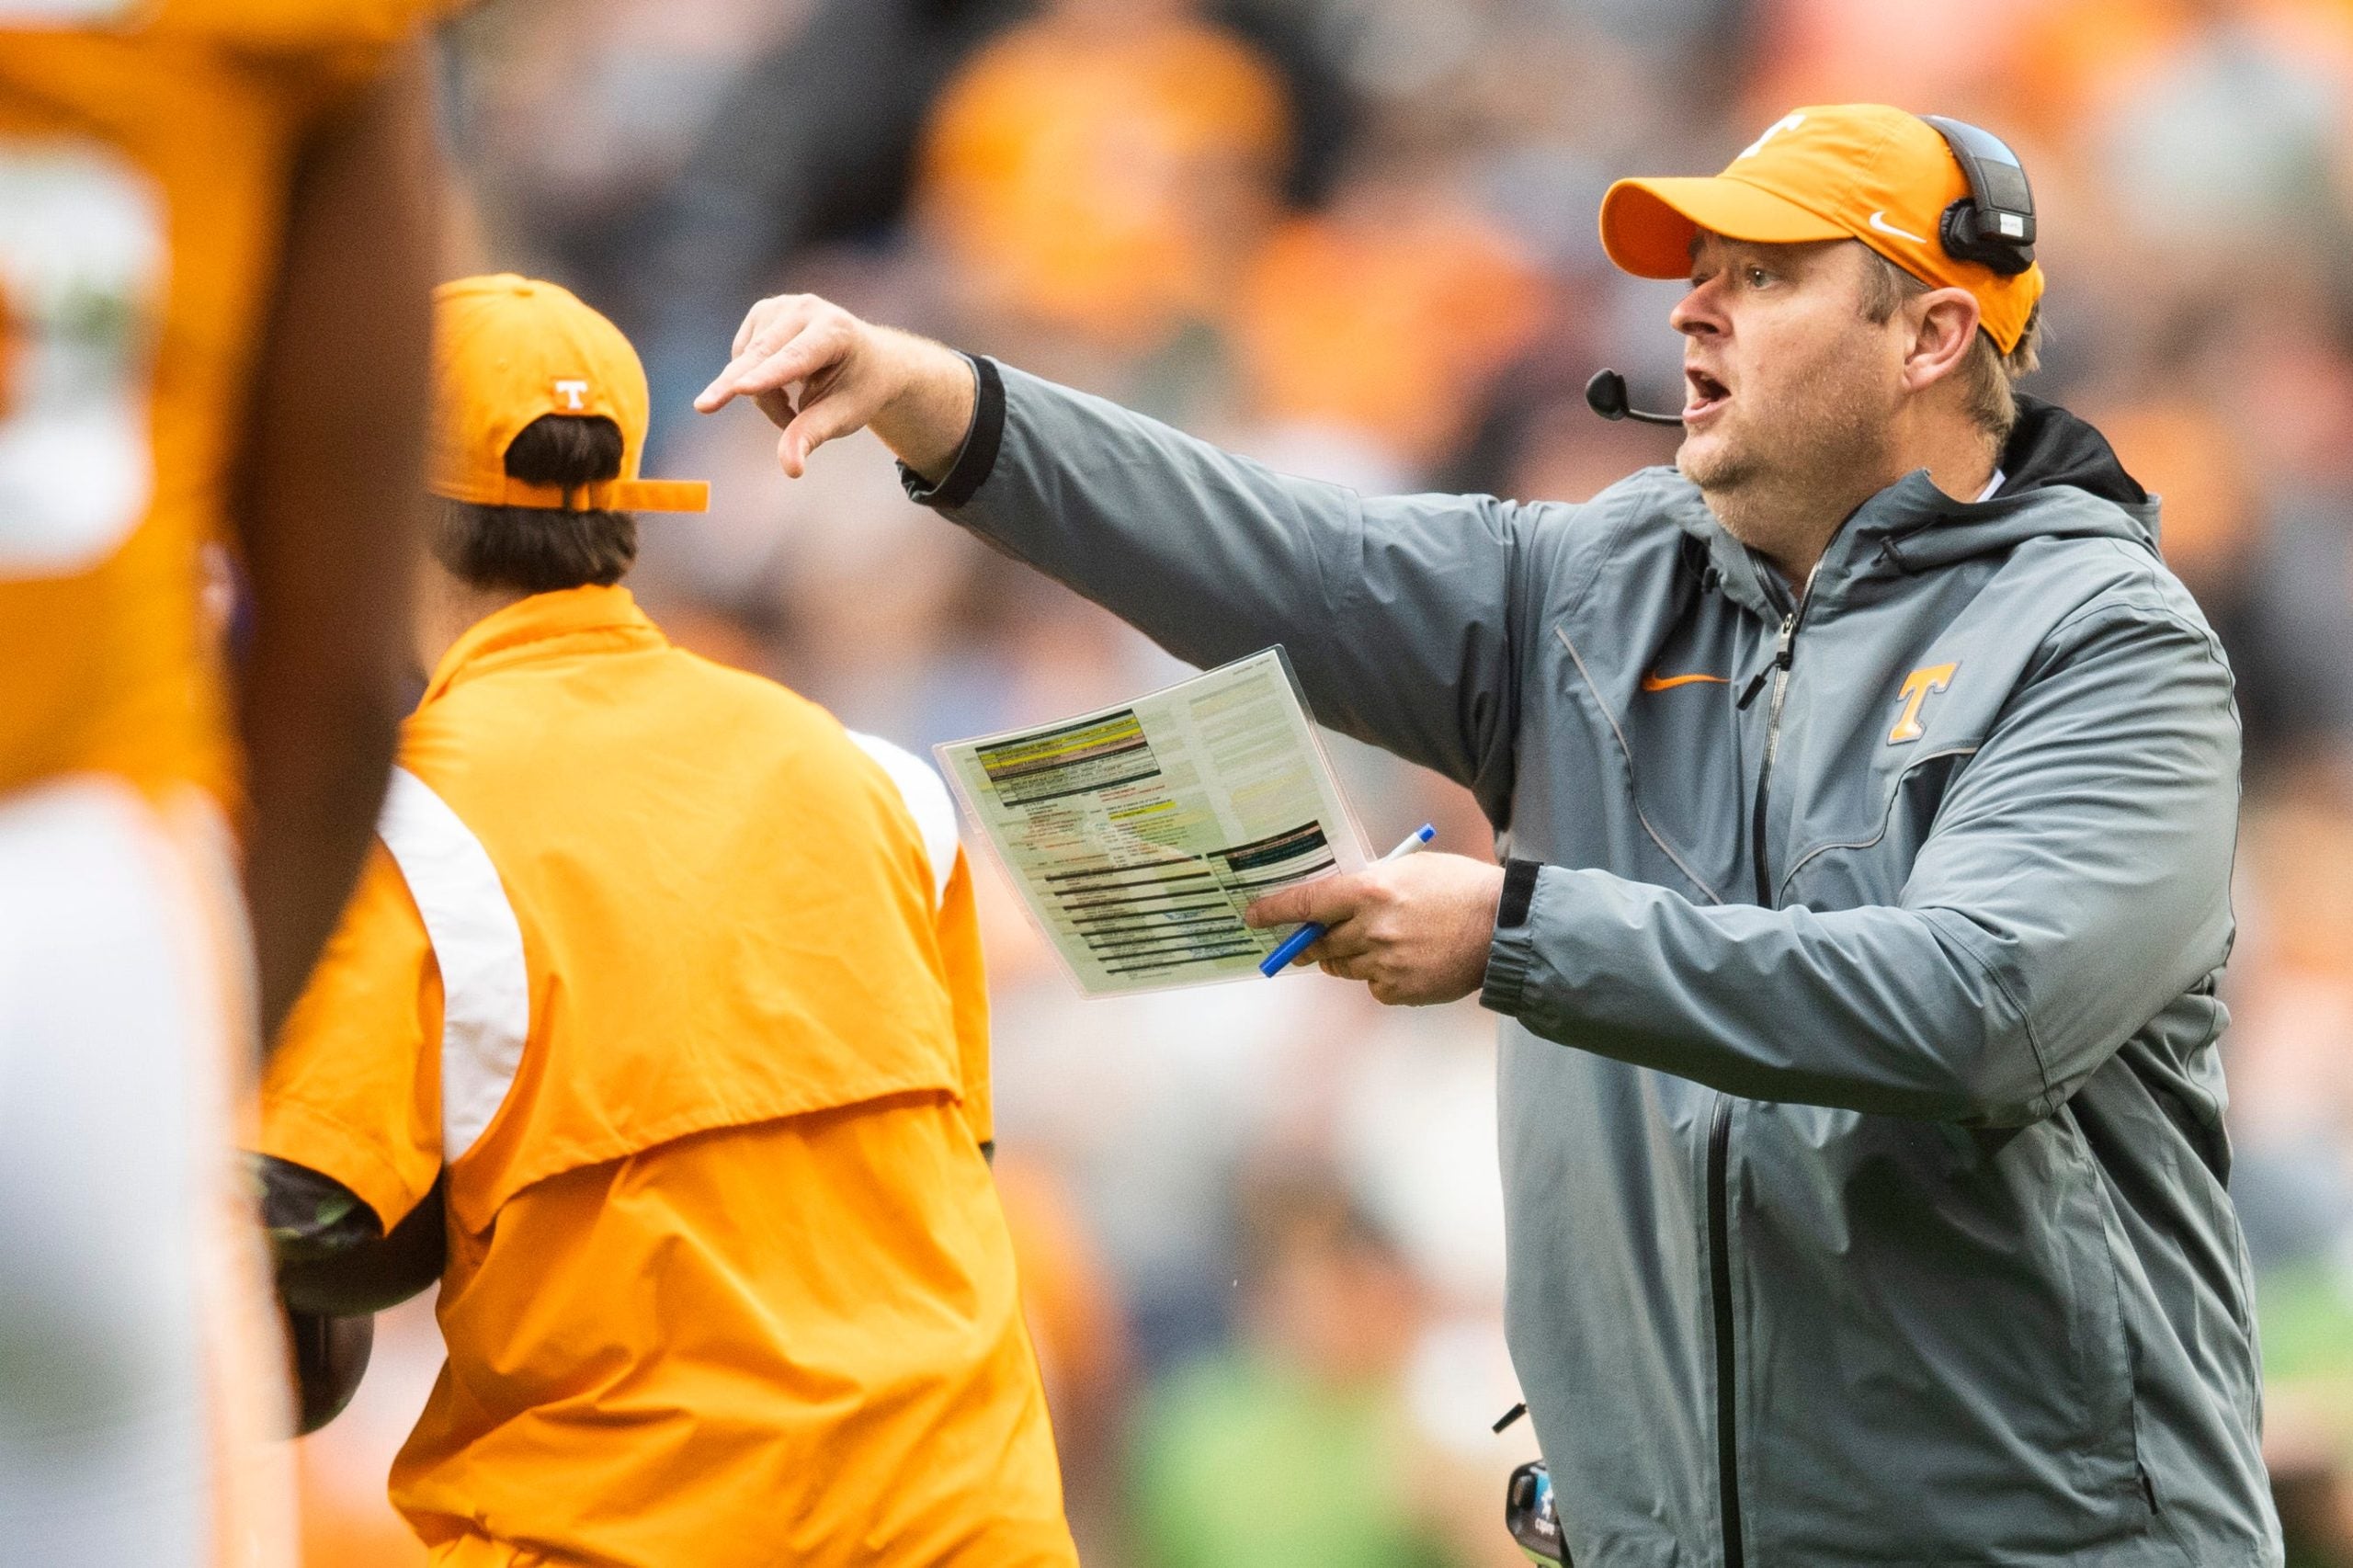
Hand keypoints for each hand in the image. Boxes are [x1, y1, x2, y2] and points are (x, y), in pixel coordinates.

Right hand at [693, 294, 973, 479]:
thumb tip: (790, 469)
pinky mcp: (761, 313)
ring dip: (763, 397)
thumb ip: (812, 436)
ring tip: (795, 409)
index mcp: (836, 331)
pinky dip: (755, 383)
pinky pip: (741, 358)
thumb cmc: (858, 389)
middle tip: (703, 407)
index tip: (740, 388)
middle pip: (762, 355)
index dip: (769, 376)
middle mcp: (807, 309)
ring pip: (748, 362)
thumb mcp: (844, 416)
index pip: (797, 358)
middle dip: (735, 386)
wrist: (867, 360)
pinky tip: (780, 387)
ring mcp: (780, 307)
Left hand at [1245, 853, 1504, 1005]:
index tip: (1253, 916)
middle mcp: (1371, 929)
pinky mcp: (1399, 990)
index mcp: (1371, 891)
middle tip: (1306, 941)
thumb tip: (1334, 903)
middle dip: (1308, 942)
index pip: (1306, 903)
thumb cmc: (1459, 889)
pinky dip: (1378, 976)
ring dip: (1347, 957)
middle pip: (1317, 942)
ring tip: (1380, 942)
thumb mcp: (1410, 870)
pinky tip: (1407, 960)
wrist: (1504, 927)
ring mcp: (1384, 963)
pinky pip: (1371, 985)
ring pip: (1342, 966)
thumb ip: (1369, 886)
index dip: (1274, 911)